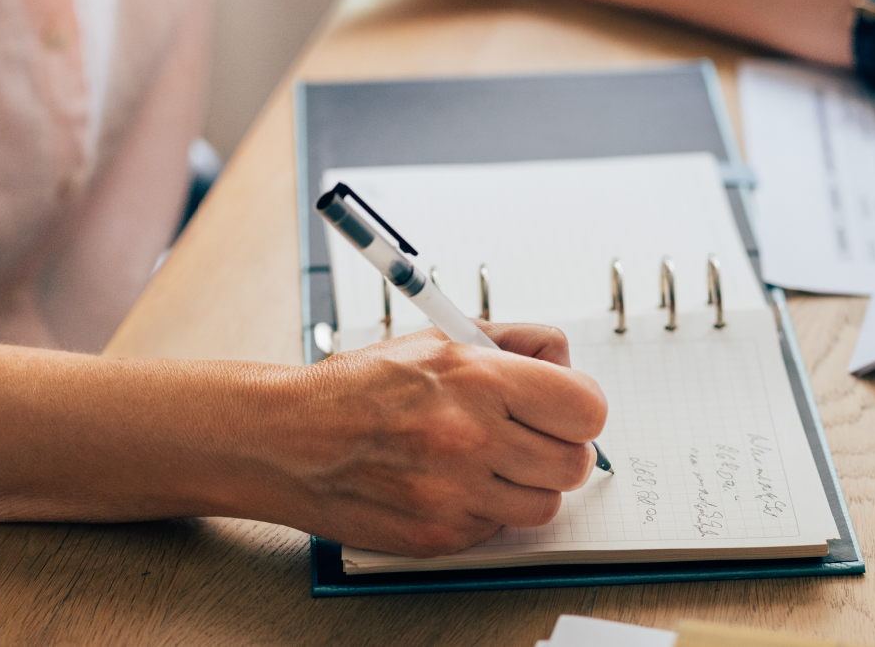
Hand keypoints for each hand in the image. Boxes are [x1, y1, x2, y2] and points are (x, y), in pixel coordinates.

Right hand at [260, 323, 605, 556]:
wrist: (289, 438)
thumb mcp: (437, 338)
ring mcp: (456, 493)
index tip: (564, 408)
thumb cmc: (358, 386)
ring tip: (487, 462)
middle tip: (527, 436)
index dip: (579, 408)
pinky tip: (451, 483)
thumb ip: (512, 342)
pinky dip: (485, 510)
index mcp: (478, 378)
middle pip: (574, 462)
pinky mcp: (439, 536)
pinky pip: (499, 529)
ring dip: (526, 485)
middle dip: (557, 447)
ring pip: (545, 504)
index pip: (585, 407)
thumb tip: (565, 362)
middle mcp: (471, 437)